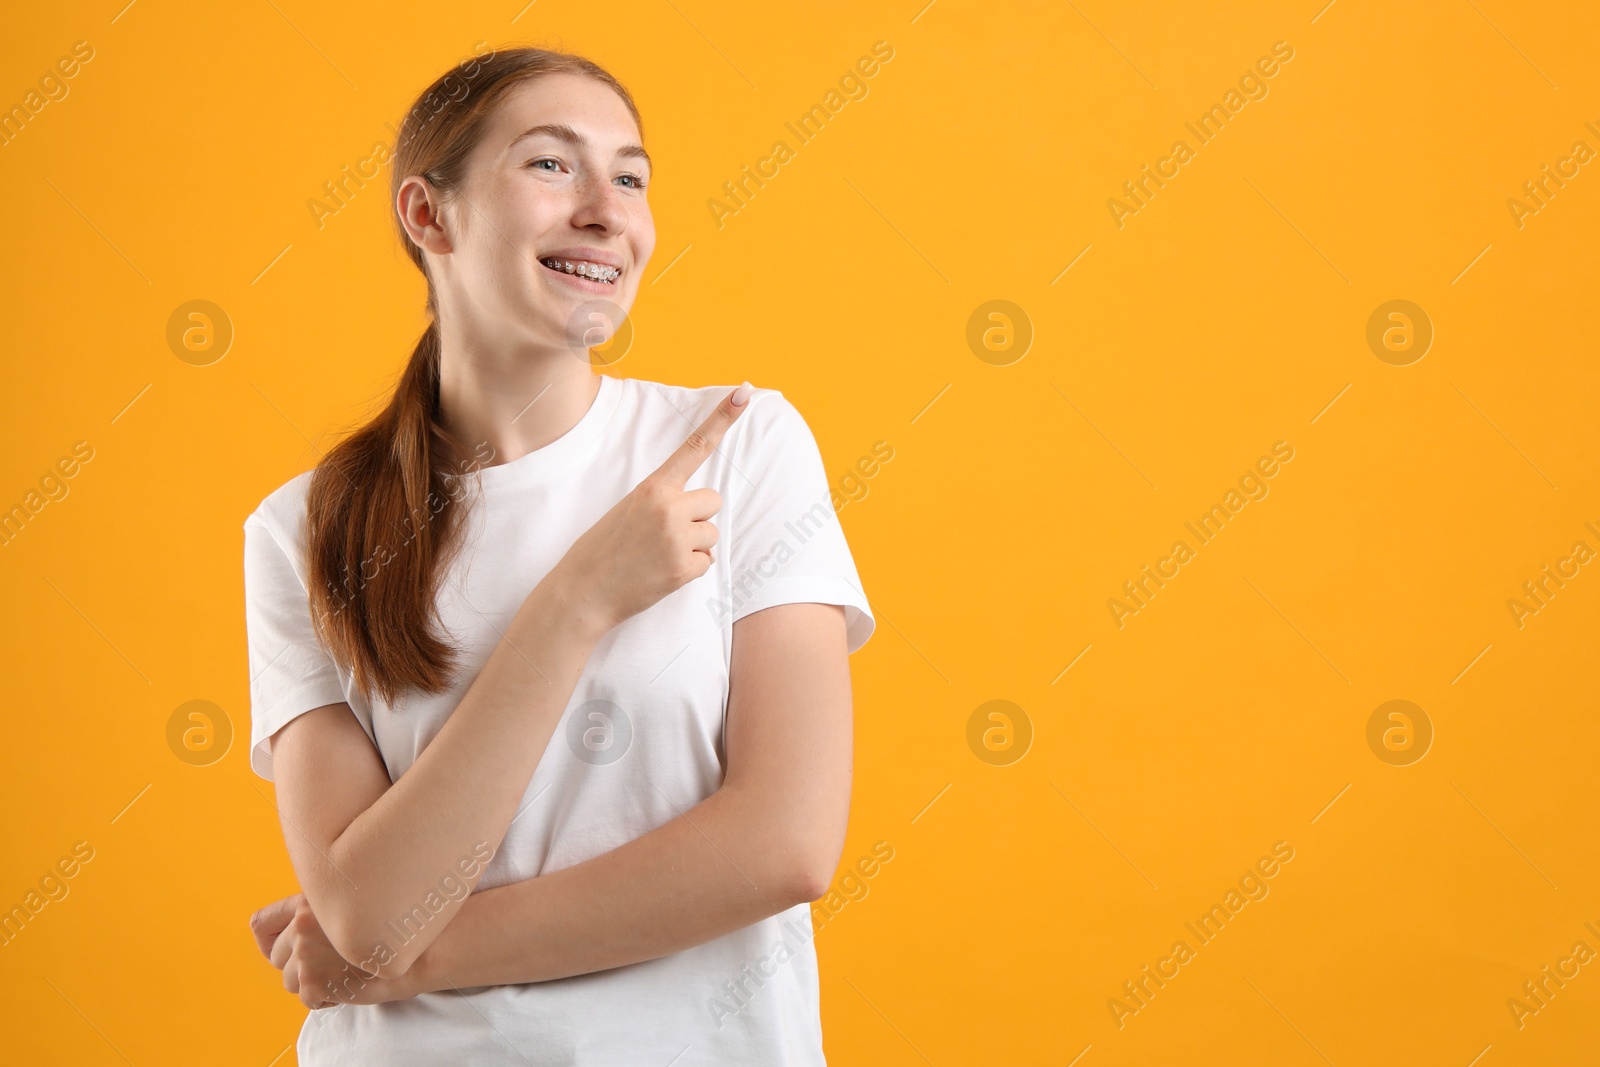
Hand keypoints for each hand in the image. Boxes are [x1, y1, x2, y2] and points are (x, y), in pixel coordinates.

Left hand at [250, 893, 416, 1008]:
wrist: (423, 946)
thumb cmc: (393, 924)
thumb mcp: (353, 902)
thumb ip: (320, 912)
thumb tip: (287, 937)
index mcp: (310, 899)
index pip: (261, 924)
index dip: (269, 942)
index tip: (283, 948)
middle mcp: (303, 923)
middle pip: (277, 958)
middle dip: (299, 964)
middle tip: (332, 961)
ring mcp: (306, 953)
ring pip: (290, 981)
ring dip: (314, 981)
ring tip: (345, 970)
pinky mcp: (314, 980)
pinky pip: (309, 999)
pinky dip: (328, 997)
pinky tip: (351, 982)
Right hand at [552, 383, 751, 632]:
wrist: (583, 592)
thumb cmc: (604, 548)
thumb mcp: (628, 509)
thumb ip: (661, 499)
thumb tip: (696, 507)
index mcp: (652, 487)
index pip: (694, 446)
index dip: (722, 419)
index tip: (744, 393)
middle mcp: (668, 507)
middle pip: (713, 500)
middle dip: (698, 517)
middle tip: (666, 533)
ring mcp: (676, 538)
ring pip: (712, 534)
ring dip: (694, 546)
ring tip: (660, 554)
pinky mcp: (682, 568)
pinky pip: (706, 562)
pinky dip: (689, 569)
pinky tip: (662, 572)